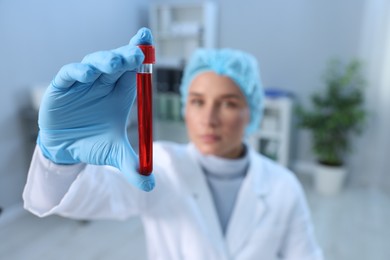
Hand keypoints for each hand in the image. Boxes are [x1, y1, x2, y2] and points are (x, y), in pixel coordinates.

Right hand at [38, 28, 154, 191]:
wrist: (66, 149)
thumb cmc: (94, 144)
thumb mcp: (115, 154)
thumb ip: (132, 166)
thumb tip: (151, 186)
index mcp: (120, 92)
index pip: (133, 68)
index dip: (140, 54)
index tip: (148, 42)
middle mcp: (103, 83)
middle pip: (116, 62)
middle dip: (126, 56)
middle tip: (137, 54)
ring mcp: (83, 83)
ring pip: (94, 64)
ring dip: (104, 62)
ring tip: (114, 64)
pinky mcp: (62, 88)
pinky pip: (69, 75)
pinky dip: (77, 73)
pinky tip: (86, 75)